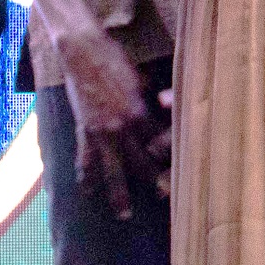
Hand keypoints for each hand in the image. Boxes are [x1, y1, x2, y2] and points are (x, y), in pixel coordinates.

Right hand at [52, 24, 168, 218]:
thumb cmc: (114, 58)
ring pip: (112, 170)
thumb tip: (163, 109)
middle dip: (154, 183)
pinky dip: (85, 176)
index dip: (172, 159)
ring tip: (124, 215)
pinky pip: (84, 159)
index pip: (161, 143)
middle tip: (164, 201)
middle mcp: (121, 127)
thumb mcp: (140, 78)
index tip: (183, 174)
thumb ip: (150, 100)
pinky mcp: (83, 130)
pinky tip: (87, 192)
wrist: (81, 50)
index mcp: (139, 112)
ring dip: (118, 194)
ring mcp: (101, 131)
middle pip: (141, 163)